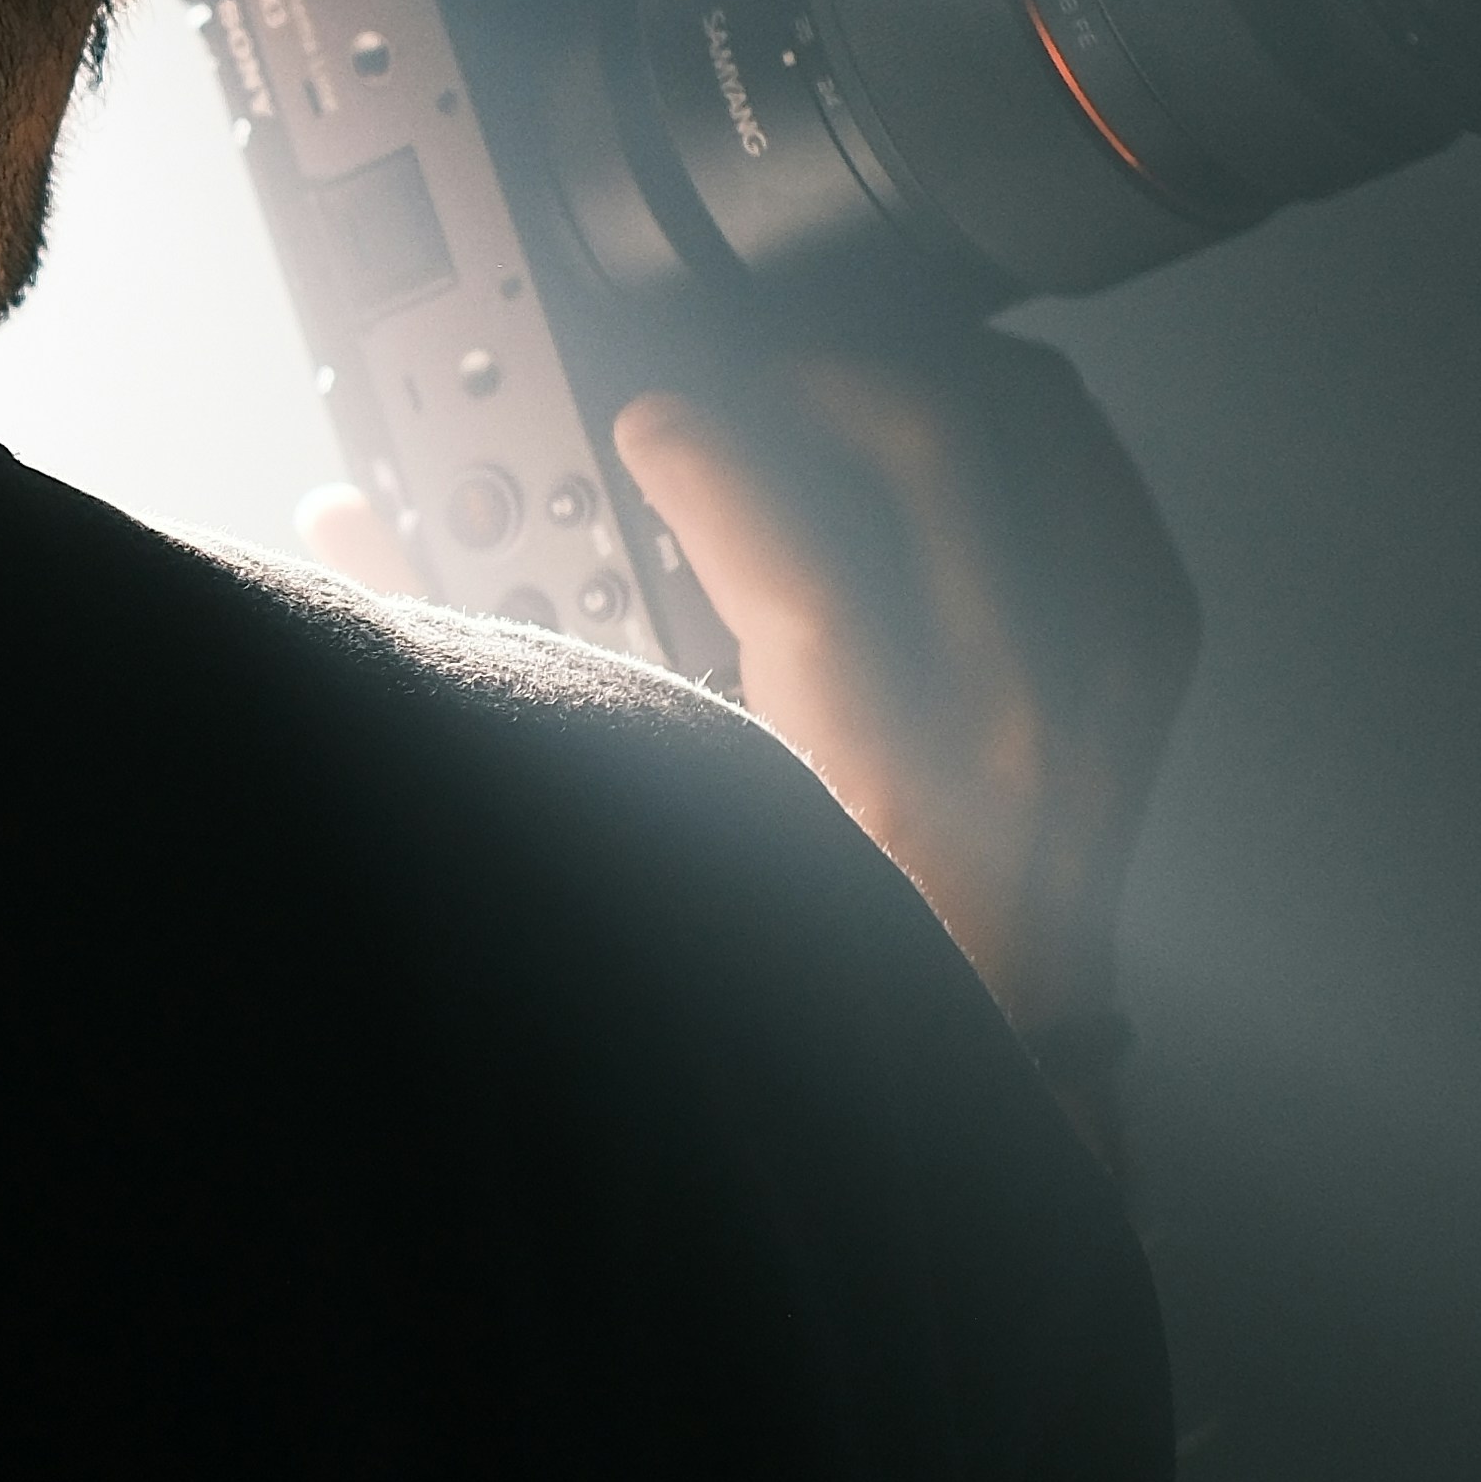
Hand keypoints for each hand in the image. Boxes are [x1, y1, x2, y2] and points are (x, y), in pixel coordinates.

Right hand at [300, 337, 1197, 1045]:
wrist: (958, 1113)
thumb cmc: (778, 995)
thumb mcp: (614, 845)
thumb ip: (477, 675)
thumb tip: (352, 523)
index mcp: (864, 804)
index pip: (807, 578)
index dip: (710, 460)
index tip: (644, 421)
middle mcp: (997, 755)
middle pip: (949, 465)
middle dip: (832, 370)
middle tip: (739, 369)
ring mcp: (1084, 727)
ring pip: (1053, 465)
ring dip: (949, 382)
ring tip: (849, 368)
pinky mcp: (1128, 719)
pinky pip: (1121, 527)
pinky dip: (1051, 453)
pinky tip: (984, 429)